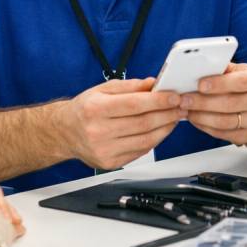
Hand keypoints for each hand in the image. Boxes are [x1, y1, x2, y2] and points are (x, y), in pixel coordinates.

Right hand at [59, 77, 183, 170]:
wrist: (65, 132)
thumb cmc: (85, 109)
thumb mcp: (102, 89)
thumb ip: (129, 86)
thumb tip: (153, 84)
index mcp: (95, 109)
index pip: (134, 104)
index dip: (158, 101)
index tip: (174, 96)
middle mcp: (98, 131)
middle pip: (143, 124)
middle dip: (167, 114)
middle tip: (180, 106)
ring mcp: (104, 150)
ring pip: (146, 140)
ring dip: (165, 128)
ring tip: (174, 117)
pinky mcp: (111, 163)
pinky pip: (141, 151)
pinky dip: (155, 140)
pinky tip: (160, 130)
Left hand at [182, 63, 246, 144]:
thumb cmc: (239, 82)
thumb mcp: (234, 70)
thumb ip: (219, 68)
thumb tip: (197, 68)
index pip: (241, 81)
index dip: (219, 84)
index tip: (200, 84)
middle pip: (230, 104)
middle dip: (203, 102)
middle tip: (184, 100)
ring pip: (225, 122)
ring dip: (202, 116)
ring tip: (186, 110)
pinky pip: (223, 134)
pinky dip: (205, 127)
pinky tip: (195, 119)